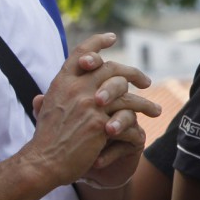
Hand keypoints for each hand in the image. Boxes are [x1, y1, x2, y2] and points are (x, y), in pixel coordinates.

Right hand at [24, 35, 156, 187]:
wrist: (44, 162)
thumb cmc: (47, 139)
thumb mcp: (46, 110)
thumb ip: (53, 97)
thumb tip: (48, 93)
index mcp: (62, 82)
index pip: (81, 52)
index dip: (98, 42)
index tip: (112, 37)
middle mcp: (76, 87)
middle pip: (111, 68)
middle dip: (132, 72)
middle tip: (146, 82)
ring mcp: (89, 103)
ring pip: (125, 92)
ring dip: (144, 101)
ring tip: (156, 110)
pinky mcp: (100, 122)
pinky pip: (128, 115)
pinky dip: (140, 118)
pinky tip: (149, 123)